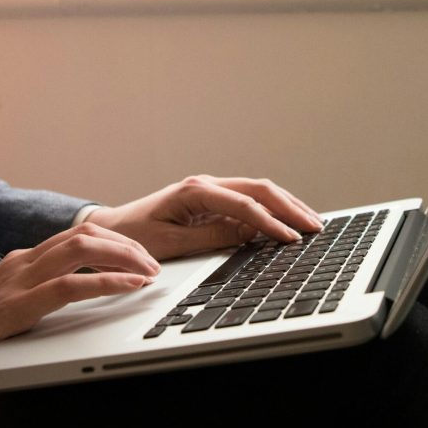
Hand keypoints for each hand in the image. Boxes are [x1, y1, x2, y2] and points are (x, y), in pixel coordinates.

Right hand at [0, 223, 159, 400]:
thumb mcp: (14, 301)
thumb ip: (43, 288)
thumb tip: (83, 284)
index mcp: (25, 260)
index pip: (79, 234)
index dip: (116, 241)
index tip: (141, 255)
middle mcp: (23, 262)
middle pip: (86, 233)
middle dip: (126, 245)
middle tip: (152, 264)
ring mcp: (18, 281)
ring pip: (81, 249)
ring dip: (123, 256)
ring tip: (148, 271)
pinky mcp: (15, 307)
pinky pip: (69, 286)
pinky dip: (107, 282)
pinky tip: (129, 286)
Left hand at [86, 175, 322, 260]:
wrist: (112, 228)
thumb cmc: (134, 235)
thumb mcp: (171, 243)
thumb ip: (211, 237)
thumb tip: (248, 234)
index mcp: (195, 191)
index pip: (244, 204)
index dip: (270, 222)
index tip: (290, 238)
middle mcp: (206, 185)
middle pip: (259, 189)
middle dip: (289, 207)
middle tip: (314, 226)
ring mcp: (211, 191)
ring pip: (258, 191)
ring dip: (286, 205)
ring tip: (310, 222)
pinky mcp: (213, 201)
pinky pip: (249, 202)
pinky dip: (272, 210)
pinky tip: (287, 221)